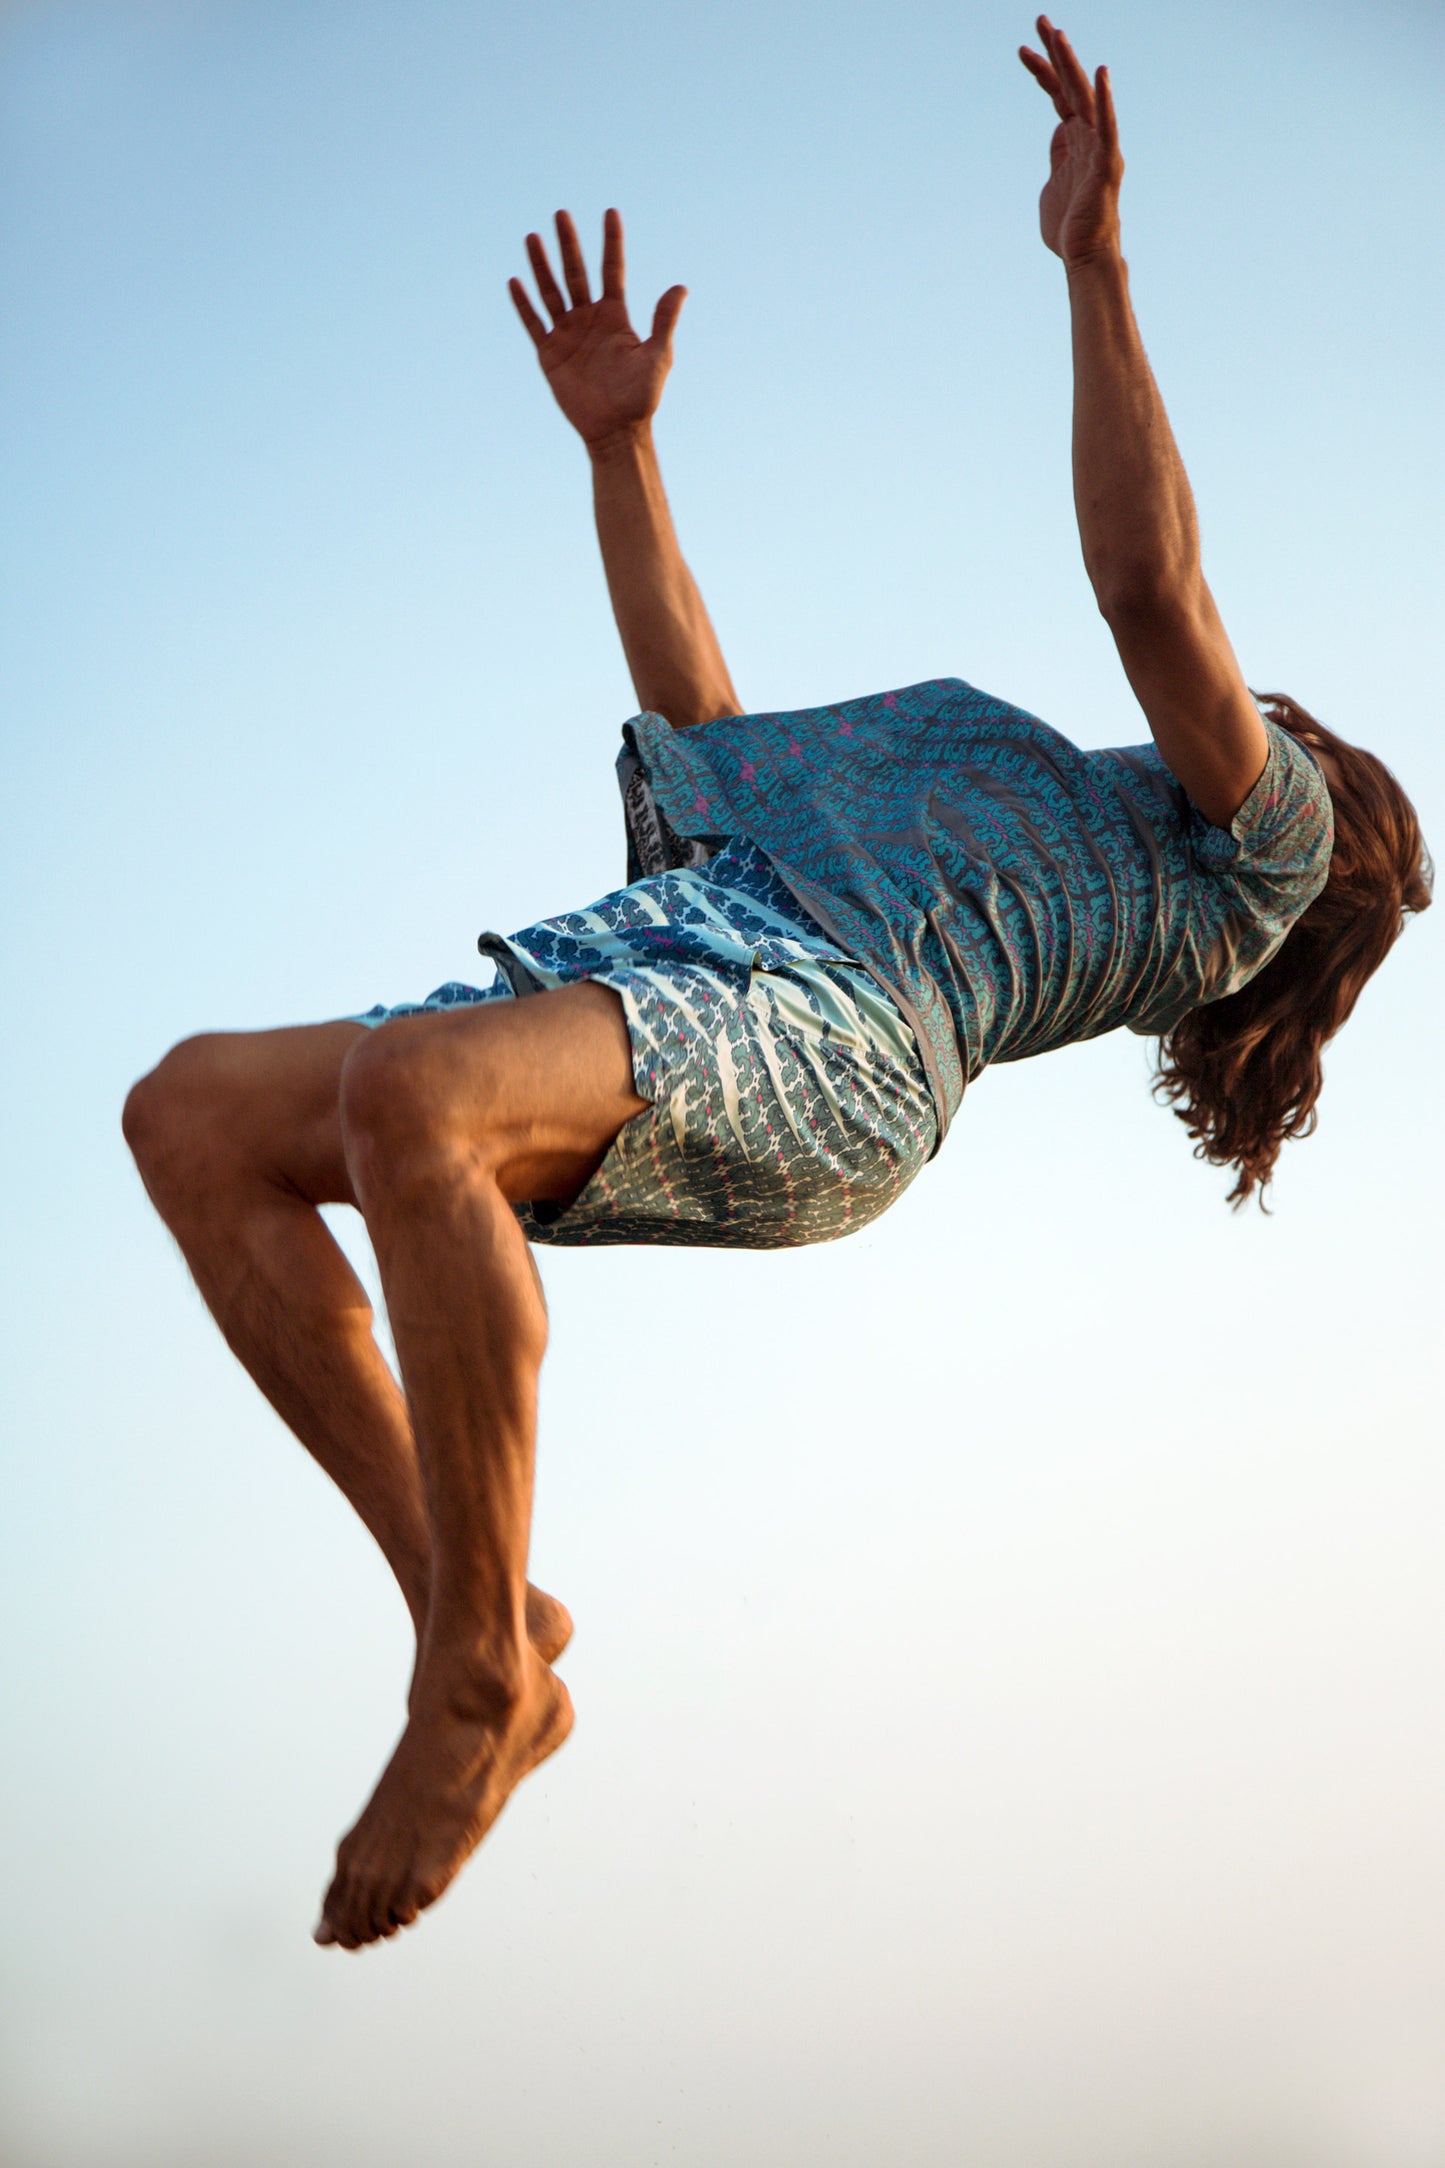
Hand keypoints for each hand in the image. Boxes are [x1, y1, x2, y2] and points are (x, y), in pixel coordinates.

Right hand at [509, 209, 685, 448]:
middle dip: (569, 244)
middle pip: (577, 273)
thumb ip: (663, 321)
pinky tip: (515, 281)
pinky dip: (524, 304)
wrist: (615, 430)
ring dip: (542, 265)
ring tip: (532, 237)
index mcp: (615, 317)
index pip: (613, 270)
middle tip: (561, 214)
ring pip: (552, 292)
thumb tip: (680, 287)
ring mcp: (568, 335)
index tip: (610, 212)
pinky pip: (534, 323)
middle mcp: (589, 320)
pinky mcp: (549, 354)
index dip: (612, 242)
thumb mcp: (658, 356)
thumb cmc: (641, 397)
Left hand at [1018, 16, 1122, 265]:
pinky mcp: (1106, 164)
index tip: (1022, 50)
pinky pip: (1107, 127)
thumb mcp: (1052, 185)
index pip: (1058, 97)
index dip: (1042, 72)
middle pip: (1071, 86)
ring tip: (1057, 35)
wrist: (1084, 257)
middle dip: (1055, 53)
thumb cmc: (1068, 228)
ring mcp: (1100, 148)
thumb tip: (1059, 133)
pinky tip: (1099, 73)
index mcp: (1075, 141)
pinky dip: (1104, 100)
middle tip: (1040, 20)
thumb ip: (1056, 156)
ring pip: (1085, 98)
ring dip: (1071, 65)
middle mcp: (1090, 137)